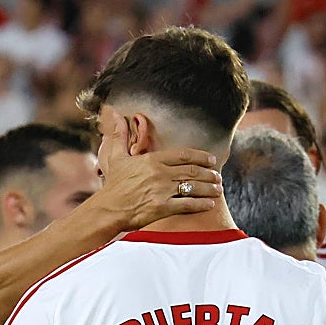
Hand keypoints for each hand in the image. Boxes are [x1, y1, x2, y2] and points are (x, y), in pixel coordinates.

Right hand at [94, 119, 221, 229]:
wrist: (107, 209)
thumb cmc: (113, 185)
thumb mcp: (115, 157)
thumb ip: (120, 136)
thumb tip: (114, 114)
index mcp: (152, 159)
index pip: (183, 155)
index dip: (201, 157)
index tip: (211, 160)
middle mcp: (160, 173)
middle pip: (192, 171)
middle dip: (209, 173)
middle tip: (218, 176)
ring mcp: (162, 191)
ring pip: (193, 187)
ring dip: (209, 188)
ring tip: (218, 189)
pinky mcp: (162, 208)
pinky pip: (188, 204)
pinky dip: (202, 204)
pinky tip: (210, 204)